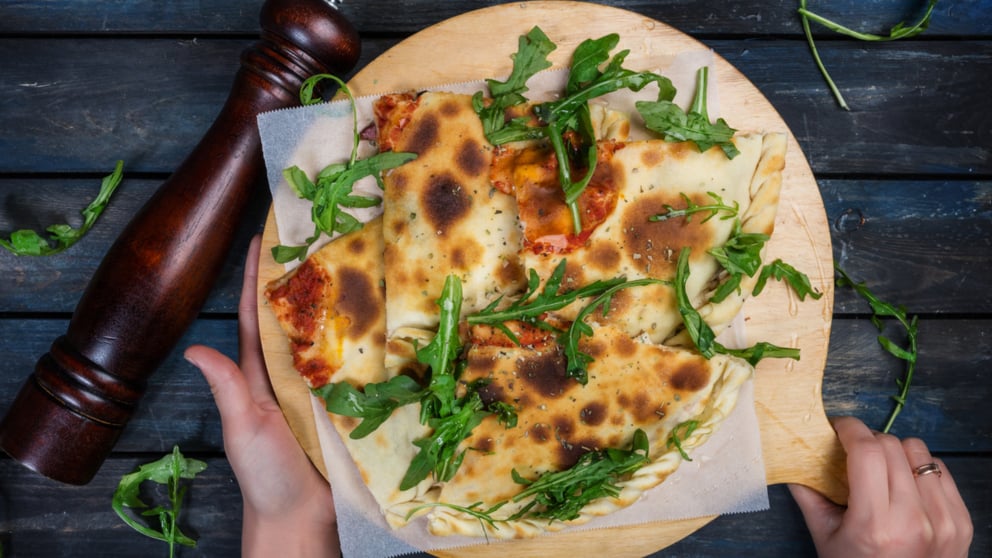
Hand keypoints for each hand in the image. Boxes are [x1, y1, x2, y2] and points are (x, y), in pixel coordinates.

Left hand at [185, 236, 338, 557]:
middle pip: (296, 316)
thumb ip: (227, 388)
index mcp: (260, 373)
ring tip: (354, 266)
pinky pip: (359, 366)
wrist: (301, 516)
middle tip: (319, 237)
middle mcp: (290, 373)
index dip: (255, 277)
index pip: (255, 315)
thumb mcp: (243, 427)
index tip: (261, 238)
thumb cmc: (265, 475)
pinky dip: (369, 344)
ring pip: (330, 336)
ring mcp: (321, 386)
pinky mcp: (348, 402)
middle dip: (304, 278)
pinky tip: (385, 320)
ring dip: (339, 305)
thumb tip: (193, 350)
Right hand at [789, 416, 971, 557]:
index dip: (850, 429)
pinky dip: (918, 469)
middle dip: (867, 441)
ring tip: (882, 469)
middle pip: (891, 446)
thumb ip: (808, 495)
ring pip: (918, 451)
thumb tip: (792, 456)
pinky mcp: (961, 523)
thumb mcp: (824, 538)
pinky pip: (940, 470)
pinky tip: (904, 484)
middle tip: (853, 452)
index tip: (838, 427)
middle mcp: (914, 521)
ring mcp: (943, 521)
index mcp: (875, 524)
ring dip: (895, 452)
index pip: (867, 451)